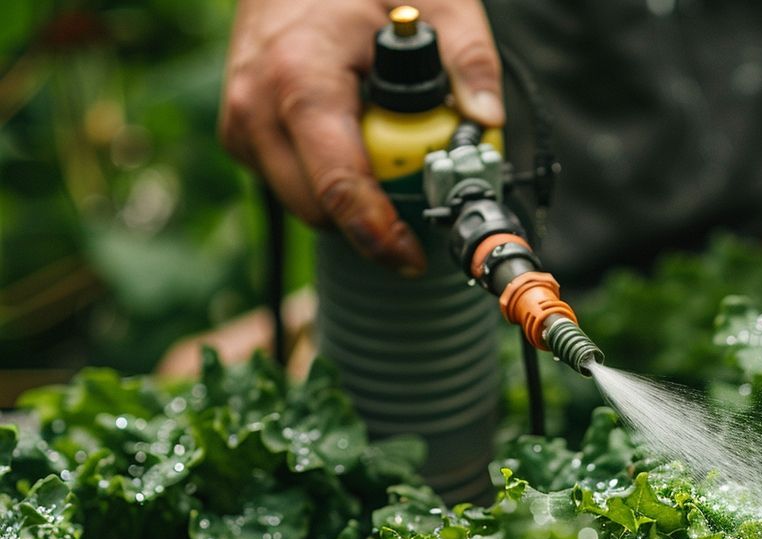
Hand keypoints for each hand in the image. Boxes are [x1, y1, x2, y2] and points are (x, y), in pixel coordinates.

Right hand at [219, 0, 503, 273]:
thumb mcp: (435, 1)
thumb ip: (470, 59)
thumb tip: (487, 118)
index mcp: (301, 81)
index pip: (339, 187)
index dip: (380, 234)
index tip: (413, 256)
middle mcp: (257, 109)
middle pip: (320, 211)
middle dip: (373, 215)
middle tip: (418, 189)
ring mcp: (241, 124)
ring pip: (305, 204)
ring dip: (352, 194)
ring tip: (386, 145)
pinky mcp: (239, 134)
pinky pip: (290, 183)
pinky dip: (327, 176)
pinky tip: (352, 136)